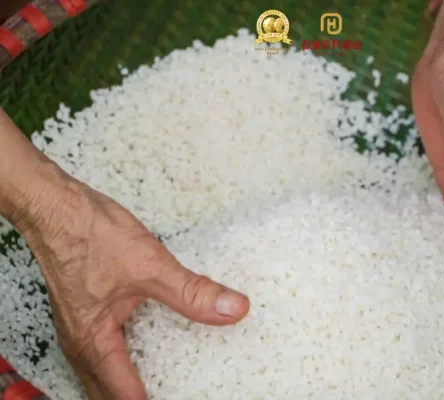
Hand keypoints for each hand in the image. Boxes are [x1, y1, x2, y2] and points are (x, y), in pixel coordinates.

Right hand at [18, 172, 249, 398]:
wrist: (59, 207)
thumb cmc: (90, 236)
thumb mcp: (150, 266)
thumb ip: (192, 293)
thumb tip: (232, 309)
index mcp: (94, 342)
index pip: (124, 394)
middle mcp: (82, 342)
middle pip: (106, 392)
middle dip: (134, 399)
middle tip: (168, 395)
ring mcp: (81, 326)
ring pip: (101, 372)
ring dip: (125, 384)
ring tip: (157, 385)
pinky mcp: (87, 309)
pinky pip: (103, 348)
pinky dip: (123, 359)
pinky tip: (144, 346)